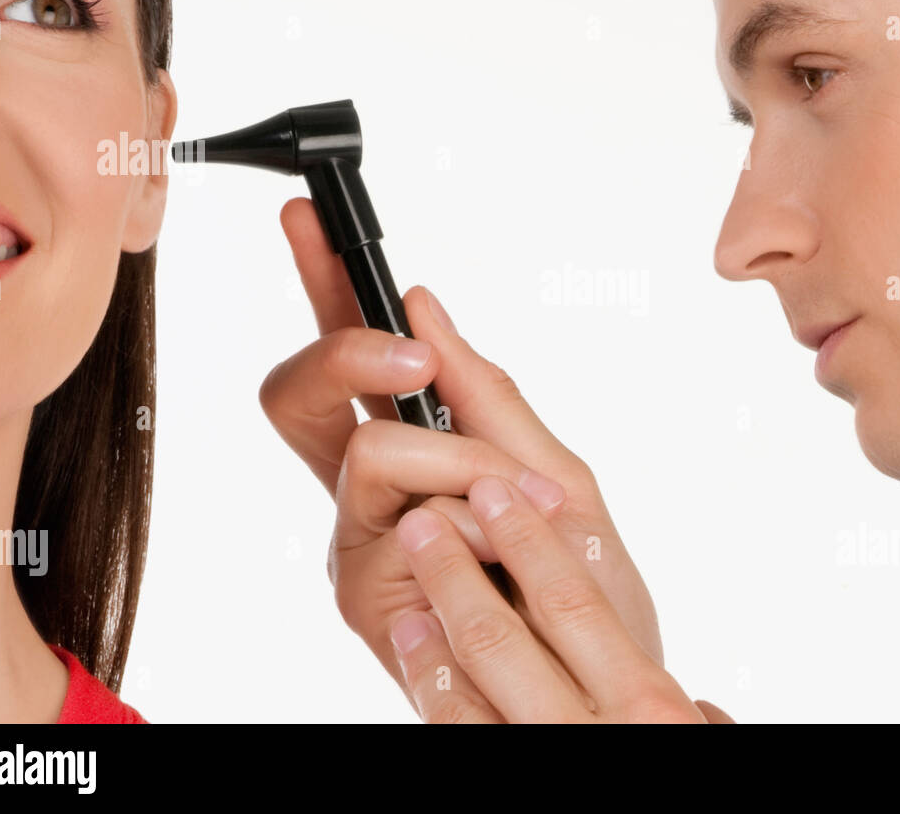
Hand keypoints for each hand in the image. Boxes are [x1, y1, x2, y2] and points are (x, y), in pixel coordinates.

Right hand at [259, 198, 675, 715]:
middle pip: (300, 391)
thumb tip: (426, 303)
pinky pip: (406, 516)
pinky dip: (476, 520)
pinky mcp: (364, 593)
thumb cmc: (576, 578)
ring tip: (520, 505)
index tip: (307, 221)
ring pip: (368, 446)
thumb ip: (488, 393)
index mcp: (407, 449)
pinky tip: (503, 556)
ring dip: (463, 461)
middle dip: (351, 349)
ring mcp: (360, 540)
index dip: (320, 286)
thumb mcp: (555, 467)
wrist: (599, 679)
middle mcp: (365, 493)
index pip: (347, 357)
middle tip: (415, 356)